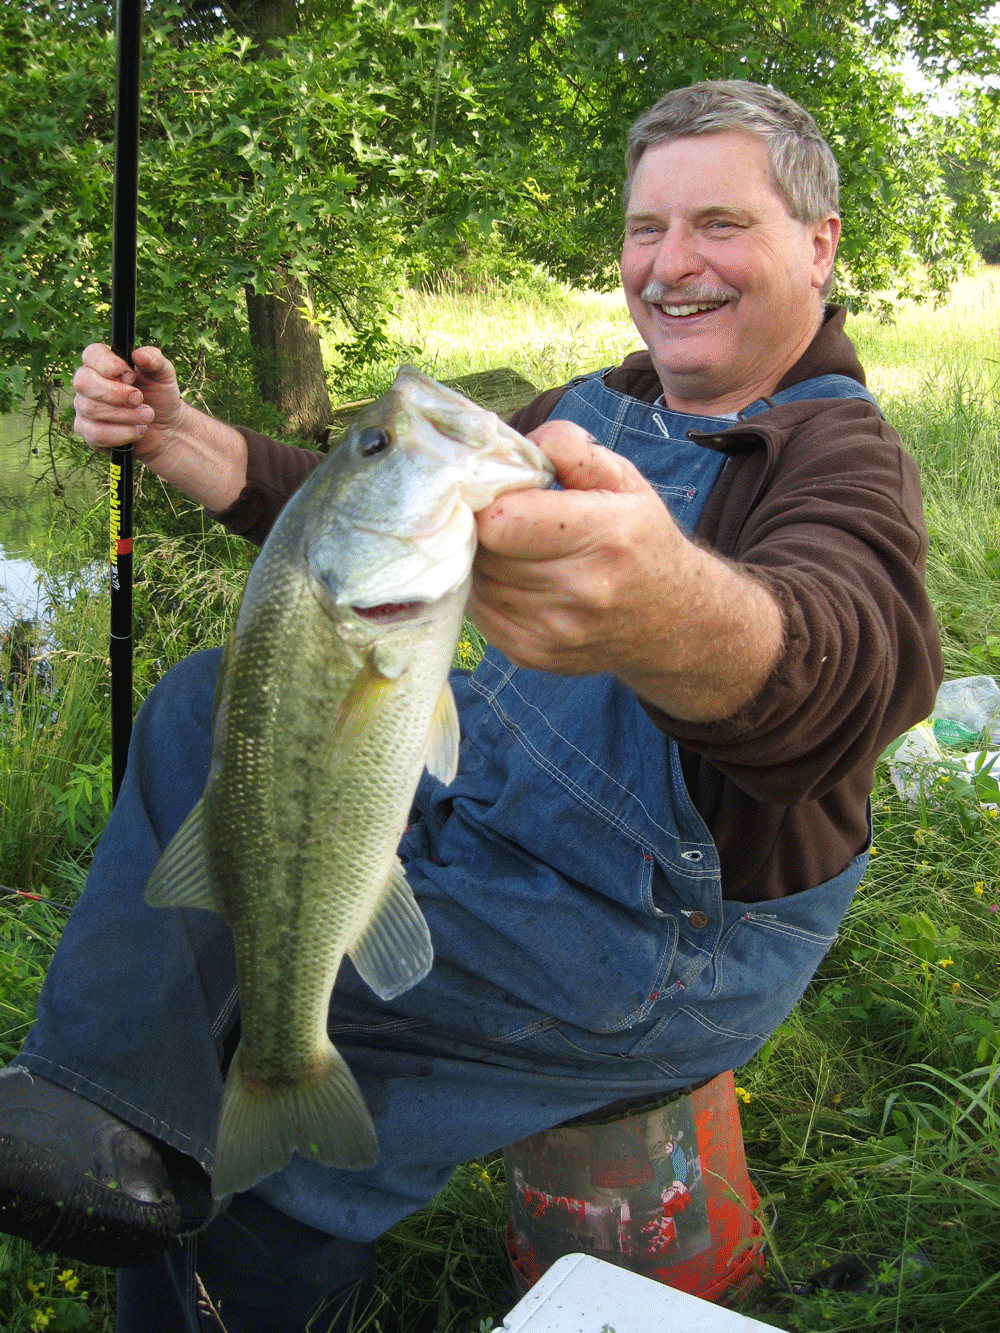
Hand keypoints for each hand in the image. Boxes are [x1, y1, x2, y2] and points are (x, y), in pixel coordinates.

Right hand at [72, 344, 186, 470]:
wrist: (166, 429)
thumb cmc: (160, 396)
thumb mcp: (163, 375)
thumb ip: (154, 360)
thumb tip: (138, 354)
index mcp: (102, 363)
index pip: (91, 354)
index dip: (110, 365)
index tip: (132, 376)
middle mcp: (87, 384)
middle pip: (83, 382)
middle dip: (116, 393)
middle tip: (140, 399)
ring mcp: (84, 408)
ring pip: (91, 409)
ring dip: (126, 415)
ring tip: (147, 416)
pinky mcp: (88, 433)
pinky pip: (97, 434)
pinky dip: (124, 433)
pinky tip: (138, 430)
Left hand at [468, 419, 782, 721]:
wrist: (674, 621)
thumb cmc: (641, 540)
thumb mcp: (624, 480)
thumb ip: (571, 449)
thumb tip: (517, 446)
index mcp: (603, 535)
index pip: (501, 520)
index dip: (491, 499)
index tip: (505, 492)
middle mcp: (579, 590)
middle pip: (484, 549)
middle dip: (488, 527)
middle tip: (513, 519)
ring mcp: (553, 631)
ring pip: (478, 580)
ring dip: (488, 560)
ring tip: (523, 550)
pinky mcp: (531, 655)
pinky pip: (480, 611)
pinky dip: (491, 591)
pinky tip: (521, 581)